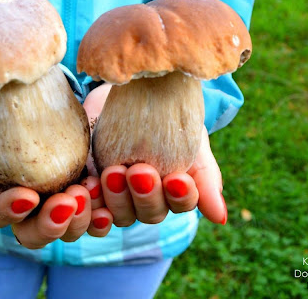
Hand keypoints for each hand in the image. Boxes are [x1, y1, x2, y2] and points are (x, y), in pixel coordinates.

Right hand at [0, 118, 112, 248]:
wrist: (43, 94)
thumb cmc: (1, 116)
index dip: (11, 210)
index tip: (28, 194)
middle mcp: (30, 211)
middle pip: (34, 236)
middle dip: (50, 224)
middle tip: (66, 201)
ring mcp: (61, 206)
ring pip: (69, 232)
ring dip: (78, 219)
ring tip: (87, 189)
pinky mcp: (90, 199)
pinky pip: (97, 222)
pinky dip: (101, 219)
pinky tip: (105, 209)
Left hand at [83, 85, 227, 226]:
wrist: (130, 88)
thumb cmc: (167, 115)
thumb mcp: (190, 138)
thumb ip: (205, 178)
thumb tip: (220, 219)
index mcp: (174, 192)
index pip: (181, 204)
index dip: (180, 196)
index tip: (178, 178)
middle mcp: (146, 201)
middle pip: (150, 213)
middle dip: (146, 194)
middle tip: (140, 170)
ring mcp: (116, 198)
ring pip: (119, 215)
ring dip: (117, 199)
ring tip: (113, 172)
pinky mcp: (89, 190)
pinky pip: (87, 213)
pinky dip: (88, 205)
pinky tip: (88, 186)